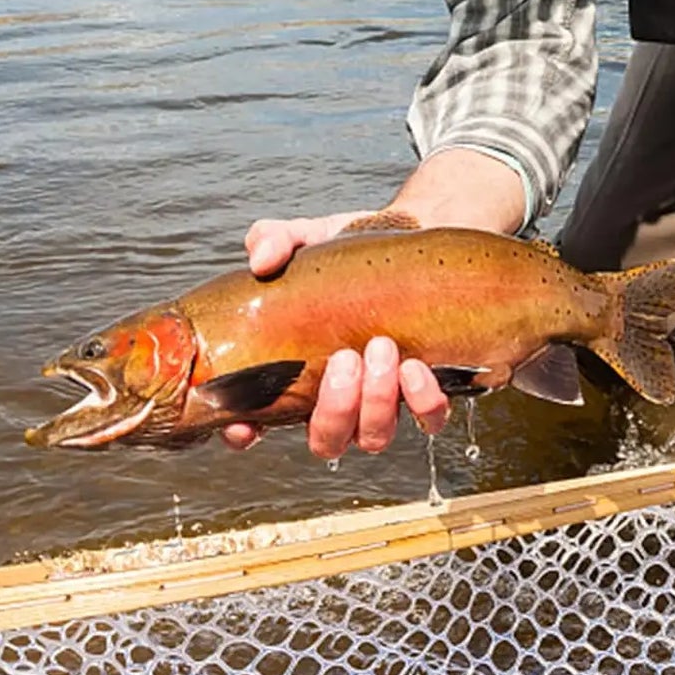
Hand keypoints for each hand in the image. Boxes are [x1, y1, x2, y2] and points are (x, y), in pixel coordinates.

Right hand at [219, 211, 450, 454]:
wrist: (412, 234)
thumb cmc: (349, 249)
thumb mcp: (306, 237)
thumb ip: (274, 240)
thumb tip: (262, 260)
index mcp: (296, 372)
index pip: (259, 422)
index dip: (245, 434)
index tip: (245, 424)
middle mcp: (339, 397)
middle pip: (327, 439)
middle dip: (336, 408)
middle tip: (345, 358)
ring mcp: (383, 399)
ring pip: (373, 436)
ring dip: (376, 401)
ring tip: (381, 346)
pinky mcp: (428, 389)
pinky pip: (428, 419)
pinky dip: (422, 401)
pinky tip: (416, 366)